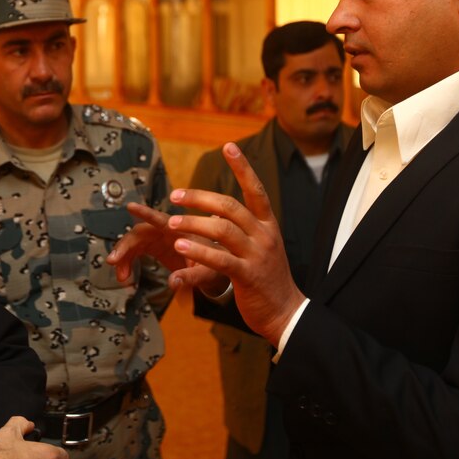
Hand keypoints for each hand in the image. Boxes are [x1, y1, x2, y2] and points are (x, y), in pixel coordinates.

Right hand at [107, 203, 228, 296]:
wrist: (220, 266)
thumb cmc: (216, 265)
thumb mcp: (206, 274)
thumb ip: (190, 277)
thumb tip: (173, 283)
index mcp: (182, 232)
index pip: (162, 219)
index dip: (146, 213)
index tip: (131, 207)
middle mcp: (168, 231)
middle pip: (140, 232)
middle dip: (124, 245)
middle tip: (113, 261)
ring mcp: (160, 238)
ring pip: (135, 242)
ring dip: (124, 257)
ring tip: (121, 277)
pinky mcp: (156, 247)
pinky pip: (136, 251)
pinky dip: (128, 263)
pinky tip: (126, 277)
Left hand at [149, 143, 303, 345]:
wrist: (287, 312)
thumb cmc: (267, 277)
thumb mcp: (263, 245)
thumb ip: (247, 227)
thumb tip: (221, 209)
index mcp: (268, 224)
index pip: (256, 189)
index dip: (242, 167)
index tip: (229, 146)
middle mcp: (264, 235)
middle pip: (230, 206)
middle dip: (200, 198)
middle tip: (175, 195)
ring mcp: (257, 255)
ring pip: (222, 230)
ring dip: (193, 223)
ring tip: (172, 222)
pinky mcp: (248, 276)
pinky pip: (220, 259)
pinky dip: (198, 251)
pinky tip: (180, 247)